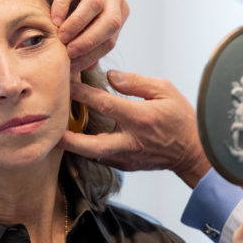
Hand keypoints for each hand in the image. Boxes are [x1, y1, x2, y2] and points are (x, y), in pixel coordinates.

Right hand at [42, 0, 128, 70]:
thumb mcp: (83, 19)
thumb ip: (87, 39)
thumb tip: (87, 68)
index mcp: (119, 7)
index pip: (112, 37)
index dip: (93, 53)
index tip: (74, 65)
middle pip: (110, 21)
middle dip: (89, 40)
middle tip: (69, 52)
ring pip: (96, 4)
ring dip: (77, 24)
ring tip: (61, 36)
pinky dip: (63, 5)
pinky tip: (54, 18)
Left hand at [63, 70, 211, 186]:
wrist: (194, 151)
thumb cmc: (181, 118)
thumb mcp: (165, 90)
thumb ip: (136, 82)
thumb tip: (110, 76)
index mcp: (139, 118)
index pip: (103, 104)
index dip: (82, 93)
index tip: (66, 83)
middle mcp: (130, 141)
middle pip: (89, 143)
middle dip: (67, 135)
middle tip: (49, 125)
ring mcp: (127, 157)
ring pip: (91, 155)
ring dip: (73, 144)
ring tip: (56, 132)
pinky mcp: (126, 166)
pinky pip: (101, 157)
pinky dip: (88, 148)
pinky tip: (78, 138)